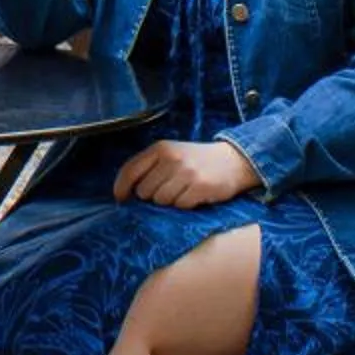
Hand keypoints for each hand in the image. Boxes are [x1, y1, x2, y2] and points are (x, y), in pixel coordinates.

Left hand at [114, 138, 262, 209]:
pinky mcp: (200, 186)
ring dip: (170, 201)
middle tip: (169, 188)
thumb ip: (149, 167)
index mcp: (160, 148)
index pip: (130, 170)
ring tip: (183, 190)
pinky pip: (180, 206)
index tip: (121, 199)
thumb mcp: (171, 154)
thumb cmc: (195, 160)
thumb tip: (125, 193)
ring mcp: (186, 172)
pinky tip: (195, 195)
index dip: (121, 188)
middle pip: (144, 191)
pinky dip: (186, 204)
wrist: (233, 160)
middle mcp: (171, 158)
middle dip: (153, 196)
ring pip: (161, 201)